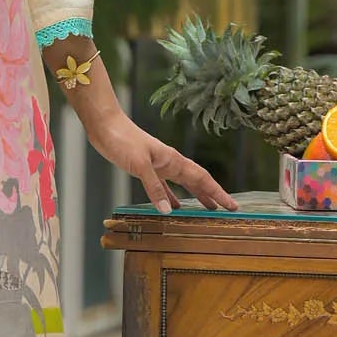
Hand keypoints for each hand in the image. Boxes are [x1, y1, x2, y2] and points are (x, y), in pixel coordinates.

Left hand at [90, 115, 237, 214]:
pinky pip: (163, 186)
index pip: (202, 178)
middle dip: (212, 195)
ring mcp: (158, 166)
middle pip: (196, 182)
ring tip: (205, 210)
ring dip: (194, 196)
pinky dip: (169, 197)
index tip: (231, 206)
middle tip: (226, 210)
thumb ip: (154, 187)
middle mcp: (169, 163)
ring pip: (182, 184)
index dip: (218, 193)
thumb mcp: (139, 164)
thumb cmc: (122, 139)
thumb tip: (167, 211)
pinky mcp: (145, 169)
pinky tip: (171, 206)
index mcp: (173, 160)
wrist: (105, 126)